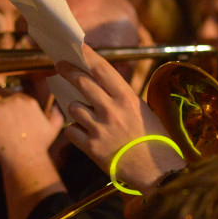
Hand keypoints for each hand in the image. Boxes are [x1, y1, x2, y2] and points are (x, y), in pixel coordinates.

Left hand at [0, 93, 63, 173]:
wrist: (25, 157)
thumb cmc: (39, 146)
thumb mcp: (54, 128)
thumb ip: (56, 114)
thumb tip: (56, 107)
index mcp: (29, 101)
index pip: (14, 96)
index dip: (8, 105)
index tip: (5, 114)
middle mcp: (15, 100)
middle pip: (0, 101)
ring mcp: (1, 105)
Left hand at [58, 44, 184, 192]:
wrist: (156, 172)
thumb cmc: (154, 140)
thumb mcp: (143, 111)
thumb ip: (121, 97)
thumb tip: (97, 84)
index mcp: (127, 98)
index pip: (102, 69)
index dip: (87, 55)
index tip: (76, 46)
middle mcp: (111, 110)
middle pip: (82, 82)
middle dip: (68, 71)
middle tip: (60, 65)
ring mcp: (100, 129)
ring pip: (73, 107)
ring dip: (76, 109)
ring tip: (87, 116)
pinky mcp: (91, 147)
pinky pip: (71, 131)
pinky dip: (75, 131)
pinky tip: (86, 134)